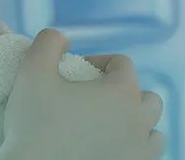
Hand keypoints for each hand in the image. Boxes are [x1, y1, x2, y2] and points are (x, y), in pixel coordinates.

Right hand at [0, 29, 164, 159]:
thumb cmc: (35, 124)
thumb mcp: (31, 72)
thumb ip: (48, 43)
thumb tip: (61, 37)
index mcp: (121, 93)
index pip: (123, 64)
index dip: (100, 61)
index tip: (78, 70)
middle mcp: (140, 122)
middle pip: (147, 99)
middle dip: (125, 94)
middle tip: (96, 100)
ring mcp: (141, 152)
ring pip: (153, 133)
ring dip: (136, 125)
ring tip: (107, 128)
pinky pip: (145, 158)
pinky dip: (132, 150)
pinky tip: (108, 149)